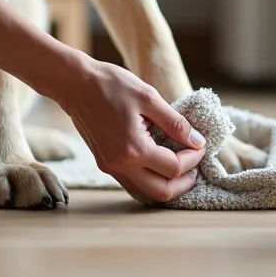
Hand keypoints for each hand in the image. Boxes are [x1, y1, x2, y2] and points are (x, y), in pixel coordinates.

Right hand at [57, 59, 205, 201]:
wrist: (75, 84)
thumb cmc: (111, 85)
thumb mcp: (149, 98)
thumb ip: (176, 124)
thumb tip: (197, 142)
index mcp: (134, 149)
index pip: (174, 168)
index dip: (193, 158)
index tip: (200, 144)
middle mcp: (120, 165)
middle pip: (162, 192)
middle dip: (184, 182)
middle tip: (195, 165)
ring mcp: (110, 167)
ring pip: (146, 191)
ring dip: (167, 183)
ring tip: (181, 165)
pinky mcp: (105, 163)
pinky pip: (133, 182)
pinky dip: (151, 178)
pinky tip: (160, 162)